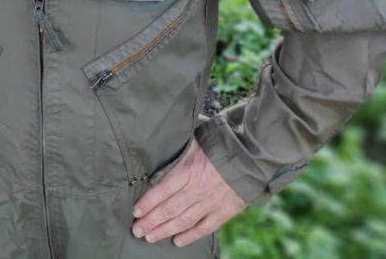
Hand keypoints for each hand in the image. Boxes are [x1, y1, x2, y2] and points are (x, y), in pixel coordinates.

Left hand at [131, 139, 245, 247]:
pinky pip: (204, 227)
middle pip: (169, 209)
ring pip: (184, 221)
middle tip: (137, 230)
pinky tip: (177, 241)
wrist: (249, 157)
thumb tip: (154, 153)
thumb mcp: (191, 144)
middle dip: (151, 222)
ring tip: (150, 237)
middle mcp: (197, 190)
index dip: (147, 203)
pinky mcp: (224, 212)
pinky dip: (190, 236)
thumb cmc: (217, 146)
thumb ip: (174, 154)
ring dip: (165, 230)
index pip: (162, 191)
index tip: (135, 212)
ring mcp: (210, 203)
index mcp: (187, 171)